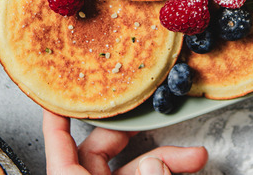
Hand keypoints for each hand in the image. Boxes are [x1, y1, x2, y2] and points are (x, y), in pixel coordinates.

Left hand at [42, 110, 207, 174]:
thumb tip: (156, 163)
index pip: (58, 141)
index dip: (59, 112)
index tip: (62, 87)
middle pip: (105, 147)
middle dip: (139, 133)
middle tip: (156, 117)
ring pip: (135, 167)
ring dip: (166, 158)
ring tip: (195, 155)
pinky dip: (166, 172)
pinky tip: (188, 167)